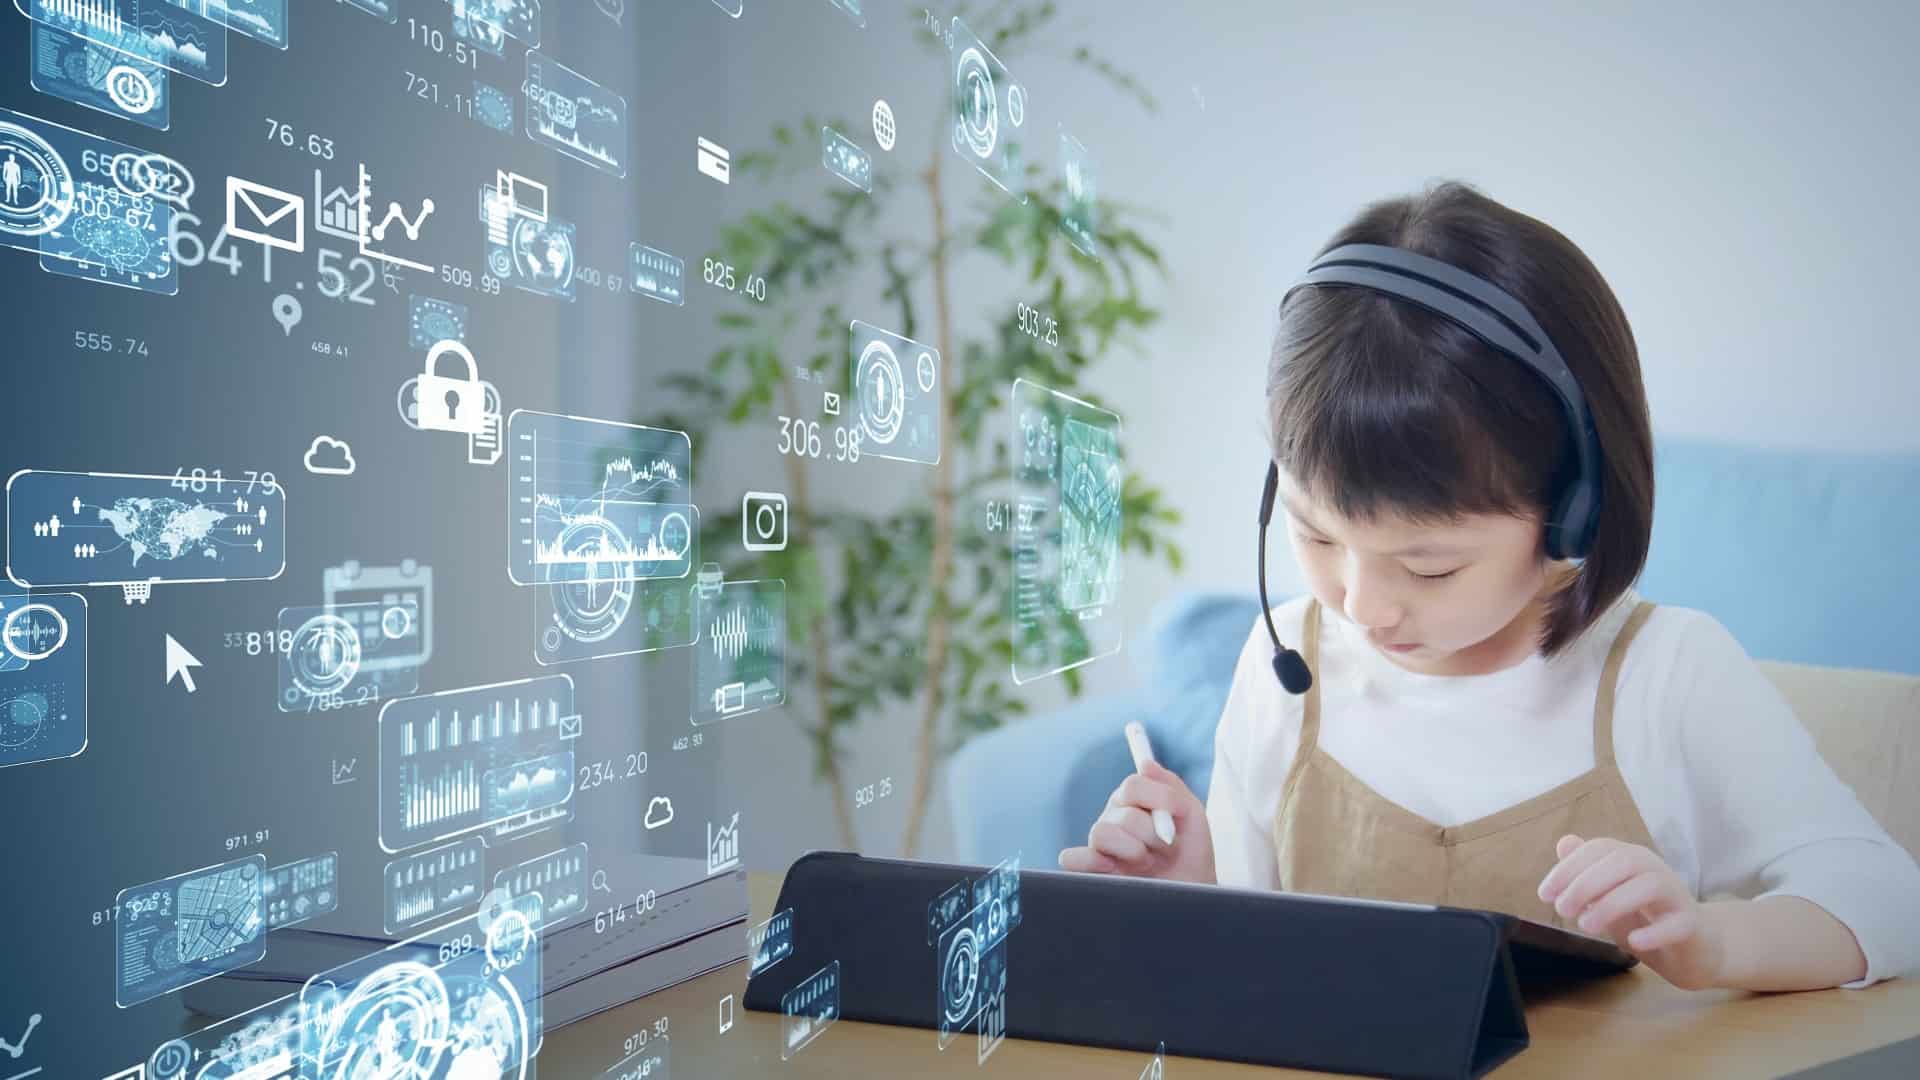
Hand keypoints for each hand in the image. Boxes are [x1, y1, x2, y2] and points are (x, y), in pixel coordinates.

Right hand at [1058, 760, 1214, 883]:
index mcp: (1132, 799)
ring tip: (1147, 864)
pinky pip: (1072, 858)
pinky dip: (1088, 861)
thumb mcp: (1191, 815)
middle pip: (1124, 814)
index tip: (1176, 824)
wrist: (1191, 891)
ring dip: (1134, 851)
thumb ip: (1170, 787)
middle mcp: (1112, 817)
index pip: (1132, 785)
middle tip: (1165, 850)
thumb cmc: (1190, 853)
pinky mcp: (1090, 871)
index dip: (1158, 803)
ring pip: (1102, 833)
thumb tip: (1145, 763)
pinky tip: (1114, 870)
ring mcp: (1099, 845)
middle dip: (1153, 836)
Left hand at [1537, 833, 1725, 989]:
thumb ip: (1586, 872)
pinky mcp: (1692, 926)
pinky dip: (1654, 932)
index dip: (1568, 868)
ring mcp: (1677, 896)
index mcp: (1631, 859)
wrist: (1692, 950)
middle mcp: (1655, 870)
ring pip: (1649, 887)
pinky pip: (1677, 924)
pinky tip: (1633, 942)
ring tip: (1587, 926)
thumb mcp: (1607, 895)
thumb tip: (1564, 842)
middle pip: (1622, 863)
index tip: (1545, 894)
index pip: (1598, 850)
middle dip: (1586, 884)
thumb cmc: (1643, 919)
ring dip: (1612, 904)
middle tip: (1563, 911)